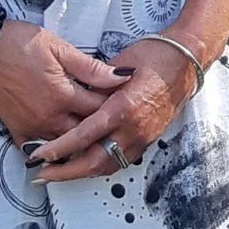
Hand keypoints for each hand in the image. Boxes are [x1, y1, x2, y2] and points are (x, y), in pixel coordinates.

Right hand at [0, 19, 114, 149]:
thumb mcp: (59, 48)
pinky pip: (38, 150)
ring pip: (64, 145)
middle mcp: (49, 117)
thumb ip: (91, 68)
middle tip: (112, 123)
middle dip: (101, 128)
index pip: (100, 110)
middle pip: (86, 133)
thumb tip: (121, 76)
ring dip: (79, 140)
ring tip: (92, 134)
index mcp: (63, 95)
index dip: (115, 107)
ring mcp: (32, 127)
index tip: (124, 104)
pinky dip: (51, 149)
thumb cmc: (17, 43)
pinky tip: (61, 145)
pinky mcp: (16, 130)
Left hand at [29, 36, 203, 182]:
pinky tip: (86, 163)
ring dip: (82, 172)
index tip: (40, 155)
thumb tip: (73, 98)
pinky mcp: (148, 139)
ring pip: (108, 166)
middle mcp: (134, 127)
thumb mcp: (118, 64)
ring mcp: (144, 136)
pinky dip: (100, 165)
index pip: (84, 136)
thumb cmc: (156, 55)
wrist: (188, 60)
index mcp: (124, 107)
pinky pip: (121, 160)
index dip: (59, 149)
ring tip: (59, 172)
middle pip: (94, 161)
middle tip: (43, 173)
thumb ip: (95, 85)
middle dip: (65, 172)